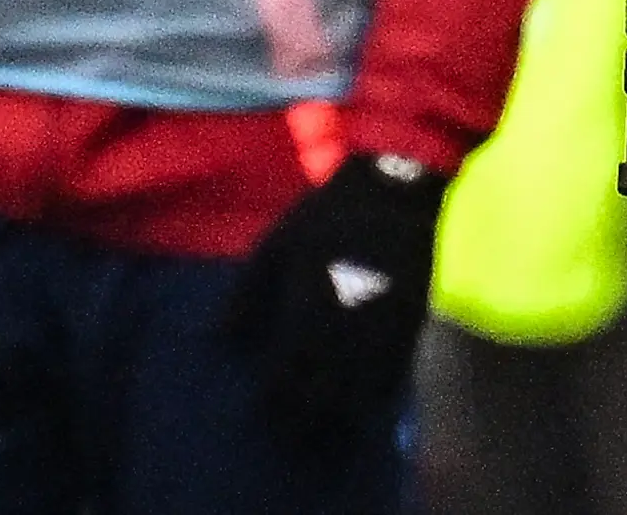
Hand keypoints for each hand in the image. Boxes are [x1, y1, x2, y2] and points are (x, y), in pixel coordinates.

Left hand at [224, 152, 445, 434]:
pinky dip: (377, 396)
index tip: (263, 411)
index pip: (285, 375)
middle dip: (305, 418)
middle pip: (322, 394)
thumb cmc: (329, 217)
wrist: (396, 193)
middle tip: (291, 433)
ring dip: (342, 416)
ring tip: (327, 430)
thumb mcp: (278, 245)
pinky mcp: (409, 325)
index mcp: (307, 310)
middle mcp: (344, 330)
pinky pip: (394, 374)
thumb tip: (217, 338)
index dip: (273, 400)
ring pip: (360, 392)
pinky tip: (366, 405)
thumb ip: (246, 294)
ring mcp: (380, 331)